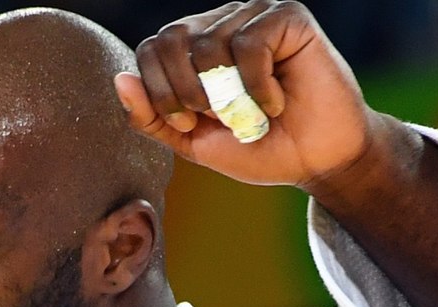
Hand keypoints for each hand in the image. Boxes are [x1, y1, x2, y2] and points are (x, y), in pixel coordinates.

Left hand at [115, 0, 375, 186]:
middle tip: (215, 118)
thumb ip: (153, 118)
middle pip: (170, 38)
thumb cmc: (260, 149)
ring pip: (209, 44)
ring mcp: (254, 15)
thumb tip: (119, 79)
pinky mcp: (288, 16)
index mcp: (195, 47)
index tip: (186, 124)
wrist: (318, 160)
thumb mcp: (194, 142)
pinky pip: (249, 43)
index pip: (150, 48)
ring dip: (226, 95)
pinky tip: (273, 103)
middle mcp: (221, 23)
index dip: (158, 91)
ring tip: (251, 114)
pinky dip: (256, 86)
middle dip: (184, 90)